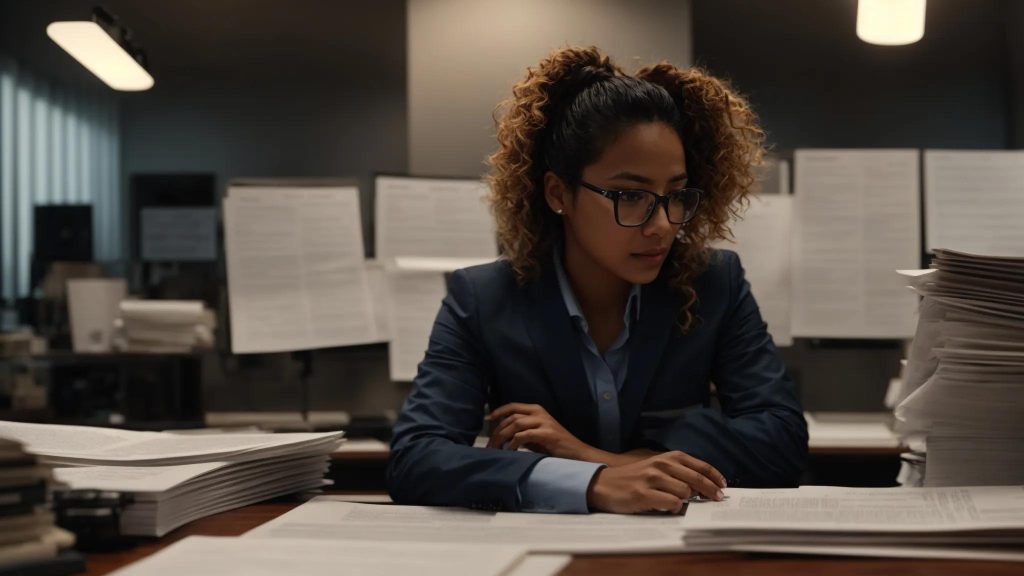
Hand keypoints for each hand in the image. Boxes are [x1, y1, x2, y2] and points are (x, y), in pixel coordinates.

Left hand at [485, 403, 590, 459]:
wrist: (577, 453)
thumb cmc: (555, 446)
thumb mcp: (535, 435)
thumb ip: (521, 431)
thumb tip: (501, 435)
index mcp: (536, 410)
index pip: (513, 406)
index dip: (499, 412)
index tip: (488, 420)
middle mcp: (539, 413)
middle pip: (512, 417)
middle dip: (497, 430)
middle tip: (490, 444)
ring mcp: (544, 422)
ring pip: (516, 424)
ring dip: (502, 436)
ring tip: (496, 448)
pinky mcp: (548, 434)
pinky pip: (524, 435)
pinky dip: (514, 442)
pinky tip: (510, 450)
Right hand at [586, 451, 726, 513]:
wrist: (604, 483)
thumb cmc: (634, 477)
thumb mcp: (656, 467)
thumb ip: (677, 471)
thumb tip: (702, 485)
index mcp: (667, 457)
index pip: (699, 465)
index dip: (714, 476)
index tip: (722, 486)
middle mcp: (661, 465)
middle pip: (697, 479)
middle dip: (711, 490)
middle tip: (717, 499)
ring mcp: (652, 479)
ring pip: (685, 492)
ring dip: (687, 500)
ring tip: (679, 502)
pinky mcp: (644, 494)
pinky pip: (671, 503)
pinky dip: (674, 508)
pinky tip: (668, 508)